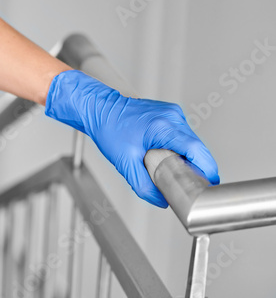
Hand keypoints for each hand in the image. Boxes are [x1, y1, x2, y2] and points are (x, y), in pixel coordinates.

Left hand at [45, 70, 219, 207]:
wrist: (99, 109)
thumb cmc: (108, 129)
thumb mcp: (124, 163)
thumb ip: (144, 185)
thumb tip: (161, 200)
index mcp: (163, 127)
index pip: (196, 149)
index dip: (207, 168)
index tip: (210, 183)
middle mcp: (172, 116)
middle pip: (196, 146)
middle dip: (195, 166)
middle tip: (187, 182)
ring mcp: (172, 112)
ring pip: (190, 141)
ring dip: (186, 156)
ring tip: (170, 167)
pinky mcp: (170, 113)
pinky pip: (182, 134)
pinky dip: (178, 147)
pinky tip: (165, 154)